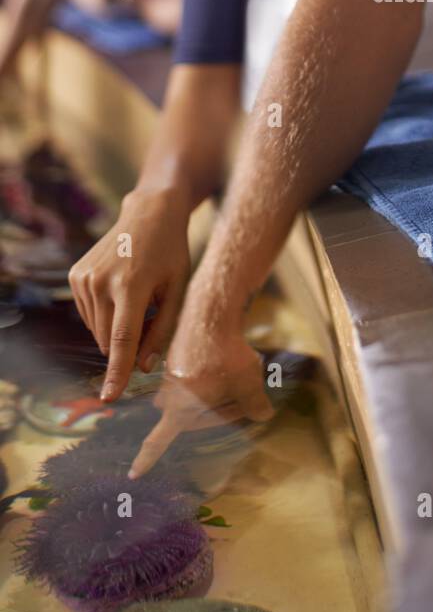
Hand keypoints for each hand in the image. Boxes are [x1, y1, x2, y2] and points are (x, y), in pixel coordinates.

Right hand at [69, 189, 191, 400]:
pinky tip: (120, 289)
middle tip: (149, 315)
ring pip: (97, 329)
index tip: (110, 398)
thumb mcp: (177, 289)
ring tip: (136, 294)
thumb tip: (144, 366)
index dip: (117, 372)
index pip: (122, 340)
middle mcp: (102, 282)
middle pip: (109, 339)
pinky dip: (105, 313)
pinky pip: (89, 314)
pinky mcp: (76, 275)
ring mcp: (84, 277)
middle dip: (127, 343)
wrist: (148, 213)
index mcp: (131, 285)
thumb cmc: (170, 253)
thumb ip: (162, 329)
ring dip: (116, 326)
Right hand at [128, 326, 274, 478]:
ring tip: (238, 377)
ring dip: (216, 395)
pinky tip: (229, 361)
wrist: (210, 312)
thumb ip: (255, 405)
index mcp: (178, 408)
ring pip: (194, 398)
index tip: (134, 474)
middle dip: (219, 414)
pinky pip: (193, 380)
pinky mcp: (175, 359)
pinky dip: (212, 377)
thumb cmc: (227, 353)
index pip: (158, 441)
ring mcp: (170, 376)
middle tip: (246, 403)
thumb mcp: (248, 384)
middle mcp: (169, 395)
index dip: (147, 459)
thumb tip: (264, 415)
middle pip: (192, 419)